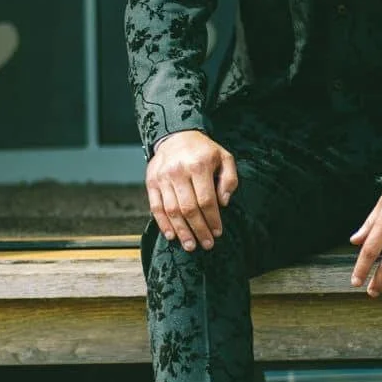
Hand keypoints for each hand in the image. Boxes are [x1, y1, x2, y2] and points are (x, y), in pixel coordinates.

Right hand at [146, 131, 238, 249]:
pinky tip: (171, 235)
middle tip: (206, 245)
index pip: (206, 200)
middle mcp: (178, 171)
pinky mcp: (151, 182)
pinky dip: (163, 224)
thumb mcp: (224, 158)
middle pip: (189, 208)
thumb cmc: (203, 150)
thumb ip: (229, 179)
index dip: (212, 219)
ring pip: (172, 210)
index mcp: (198, 165)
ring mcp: (162, 177)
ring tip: (190, 245)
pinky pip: (155, 207)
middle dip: (199, 230)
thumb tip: (223, 203)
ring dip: (181, 231)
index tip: (217, 233)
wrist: (176, 135)